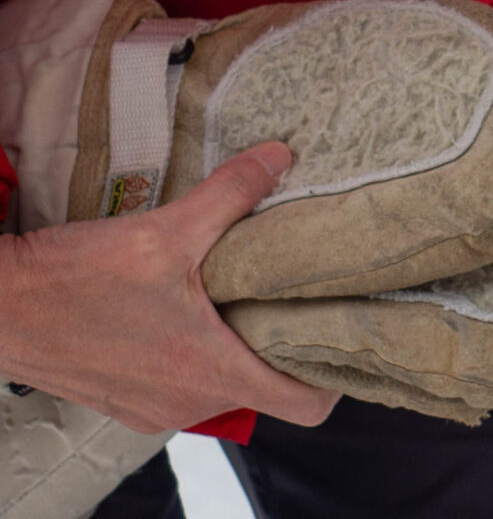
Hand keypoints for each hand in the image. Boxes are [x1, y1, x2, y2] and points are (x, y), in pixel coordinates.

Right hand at [0, 143, 341, 432]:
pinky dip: (199, 350)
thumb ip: (232, 195)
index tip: (348, 332)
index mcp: (209, 373)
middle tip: (306, 294)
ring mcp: (153, 406)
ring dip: (240, 344)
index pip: (305, 404)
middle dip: (290, 344)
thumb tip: (281, 157)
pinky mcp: (125, 398)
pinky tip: (197, 305)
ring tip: (254, 291)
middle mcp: (186, 403)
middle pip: (269, 388)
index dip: (336, 374)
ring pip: (224, 383)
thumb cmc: (73, 282)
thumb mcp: (164, 231)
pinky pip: (183, 382)